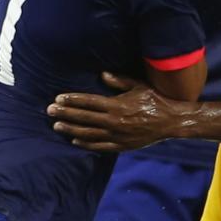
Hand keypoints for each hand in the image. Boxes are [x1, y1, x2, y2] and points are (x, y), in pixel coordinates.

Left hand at [47, 73, 186, 150]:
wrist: (172, 121)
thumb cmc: (155, 100)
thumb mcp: (138, 85)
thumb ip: (118, 81)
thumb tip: (101, 74)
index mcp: (117, 104)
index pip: (88, 102)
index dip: (72, 100)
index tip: (58, 99)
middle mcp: (114, 121)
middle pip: (84, 117)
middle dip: (65, 114)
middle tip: (49, 111)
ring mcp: (117, 135)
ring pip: (88, 133)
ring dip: (71, 129)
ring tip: (57, 126)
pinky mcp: (122, 145)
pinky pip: (99, 146)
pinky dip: (86, 144)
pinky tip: (74, 140)